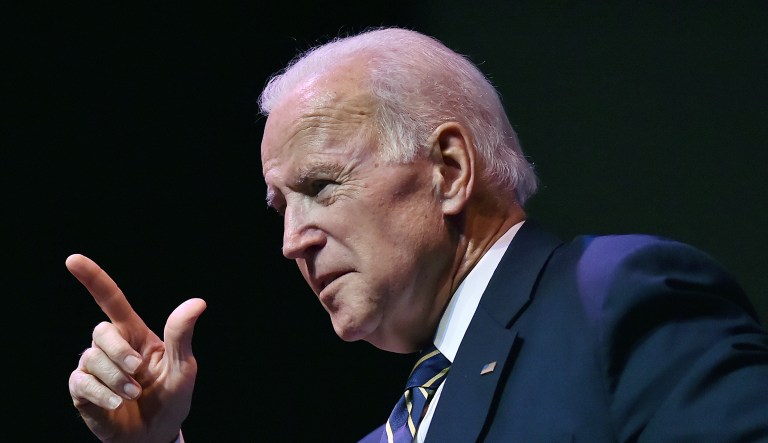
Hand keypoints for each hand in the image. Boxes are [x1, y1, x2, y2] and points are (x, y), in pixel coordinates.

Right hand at [66, 254, 205, 442]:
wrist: (155, 435)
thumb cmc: (171, 398)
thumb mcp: (183, 367)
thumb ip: (182, 335)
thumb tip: (198, 302)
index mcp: (136, 335)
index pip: (112, 301)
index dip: (93, 279)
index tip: (73, 260)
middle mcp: (113, 347)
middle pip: (101, 331)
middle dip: (119, 352)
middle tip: (138, 371)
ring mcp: (95, 368)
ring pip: (92, 358)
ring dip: (117, 379)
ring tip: (133, 394)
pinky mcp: (82, 390)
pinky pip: (82, 382)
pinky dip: (103, 394)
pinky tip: (117, 403)